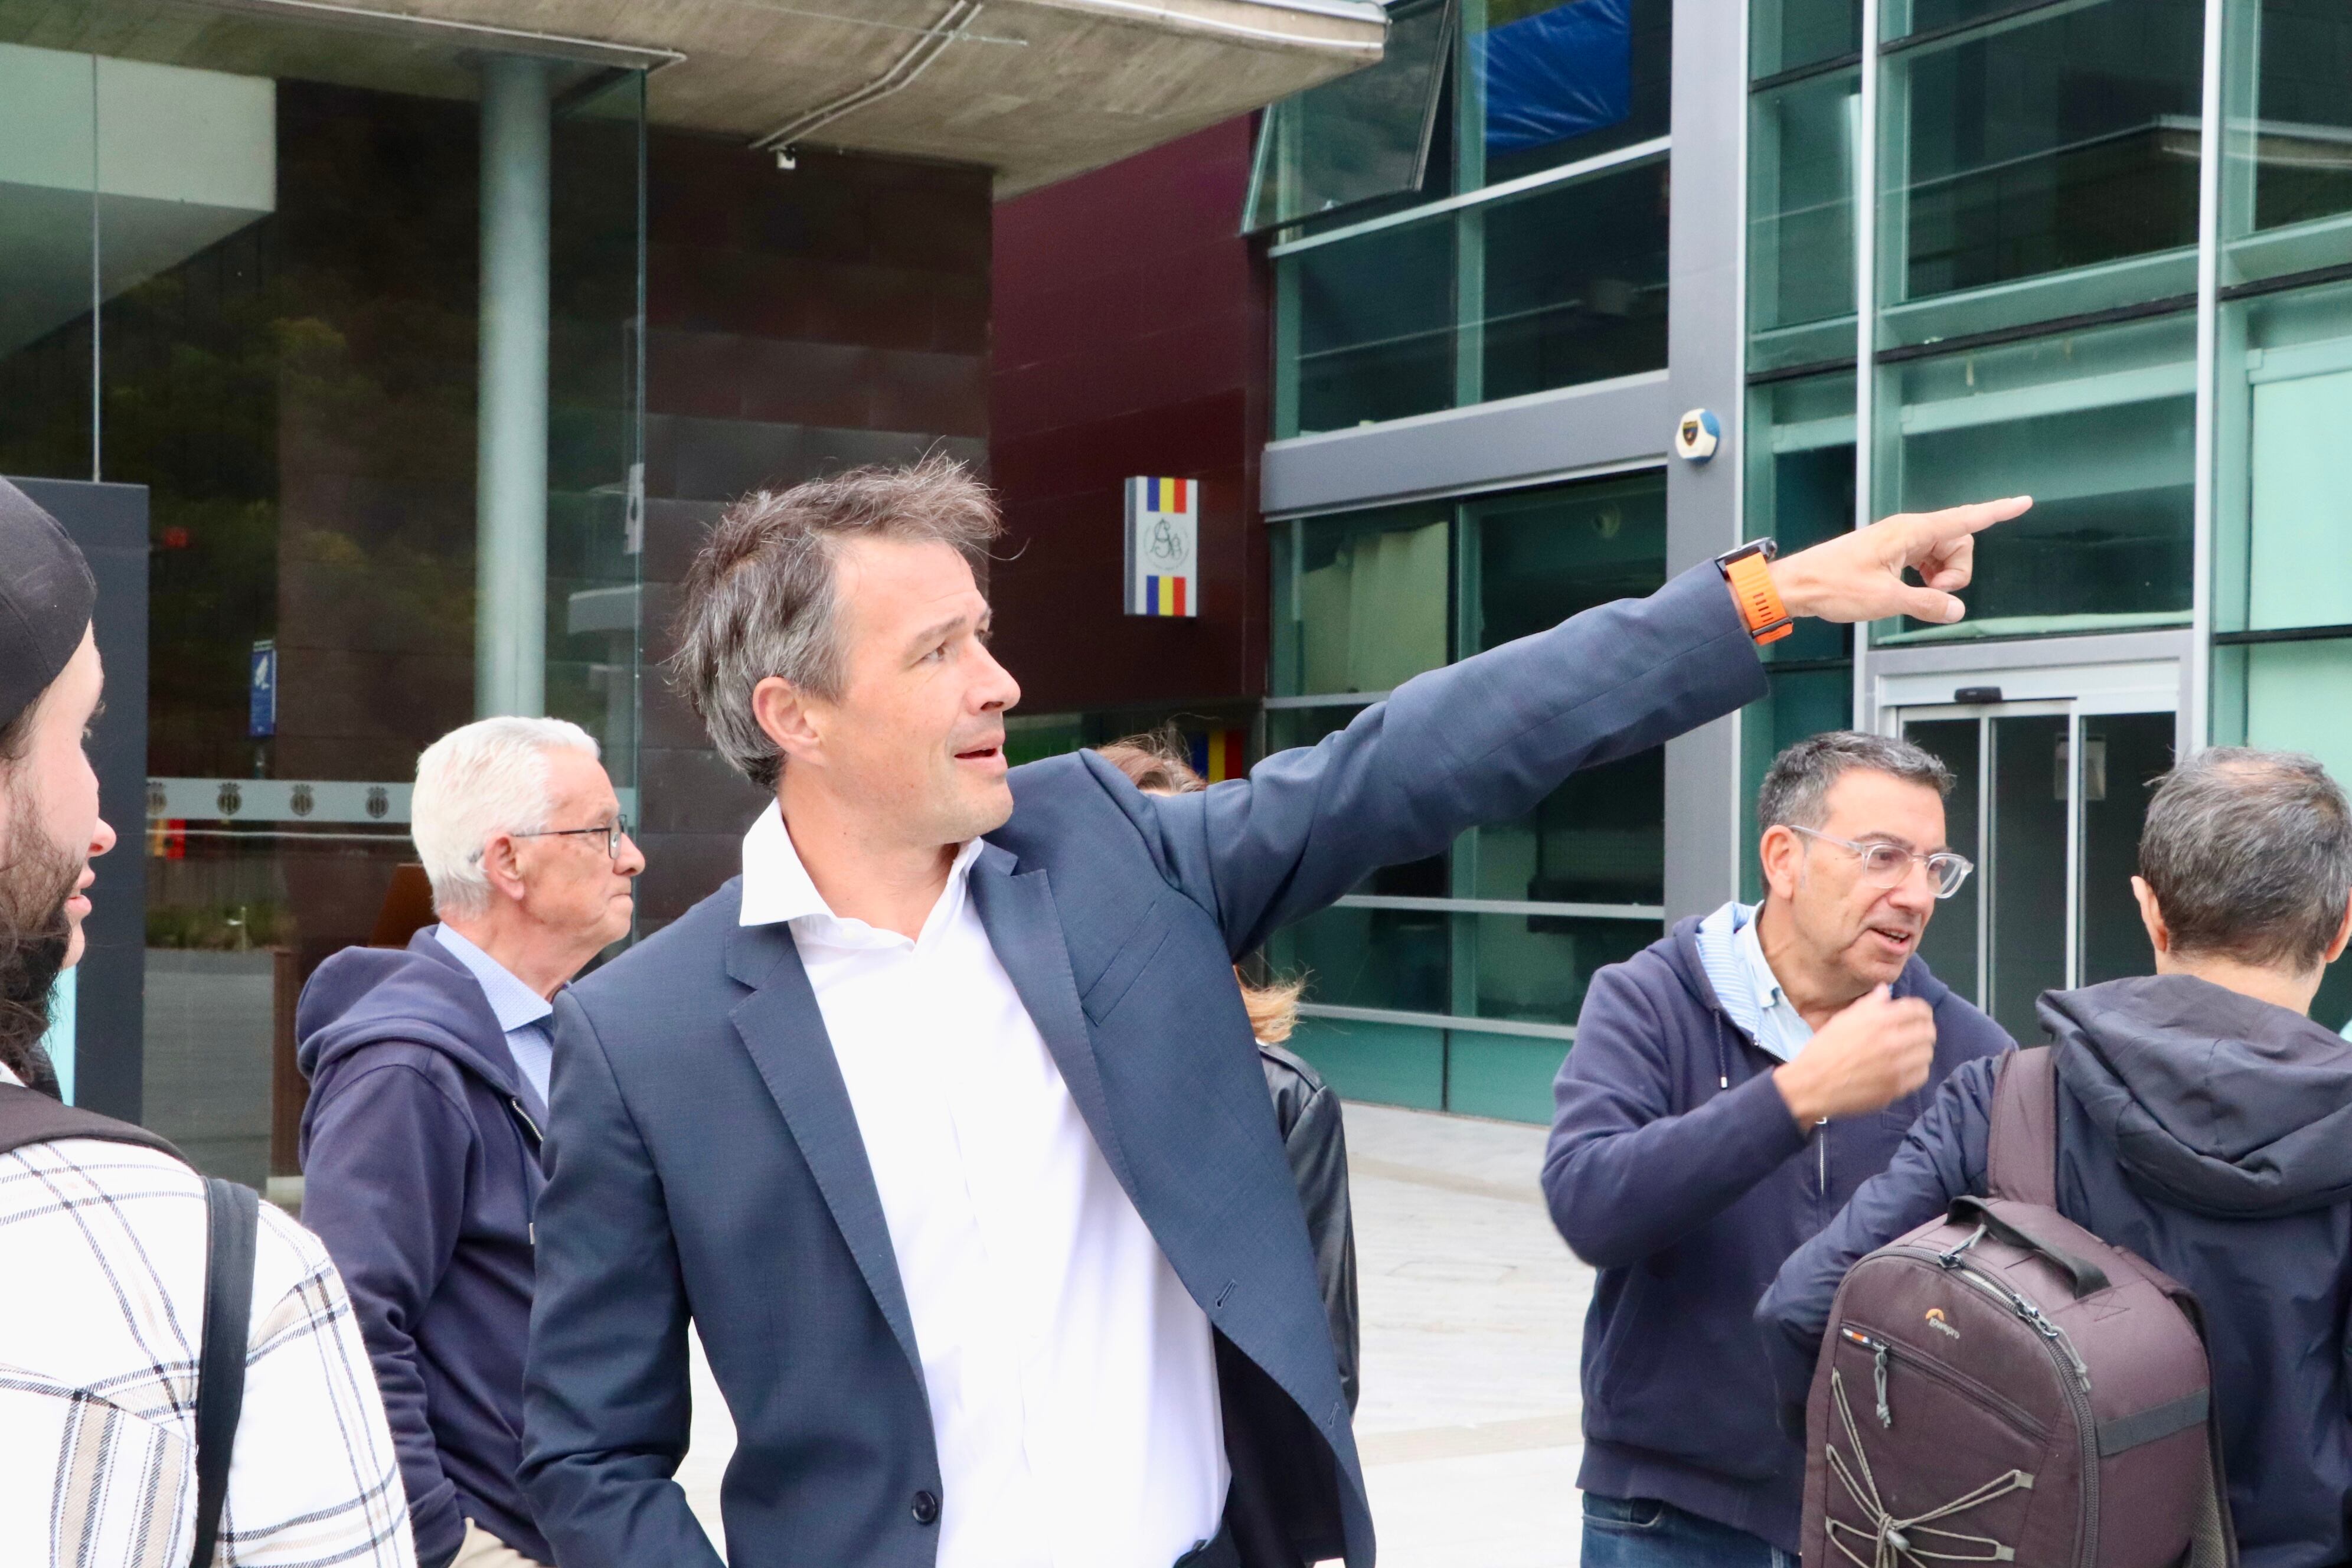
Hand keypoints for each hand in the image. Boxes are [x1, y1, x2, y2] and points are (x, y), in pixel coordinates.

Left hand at [1767, 497, 2031, 625]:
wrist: (1799, 585)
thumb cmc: (1833, 585)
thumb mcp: (1885, 600)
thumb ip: (1925, 605)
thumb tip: (1955, 610)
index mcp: (1910, 531)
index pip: (1965, 519)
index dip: (1997, 512)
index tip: (2023, 502)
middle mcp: (1908, 530)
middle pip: (1959, 544)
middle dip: (1957, 571)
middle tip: (1932, 592)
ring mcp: (1900, 541)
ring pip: (1943, 556)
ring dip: (1941, 578)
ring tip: (1915, 593)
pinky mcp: (1892, 554)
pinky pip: (1926, 563)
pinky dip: (1927, 579)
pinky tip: (1911, 591)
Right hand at [1771, 986, 1936, 1125]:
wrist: (1814, 1084)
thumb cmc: (1825, 1049)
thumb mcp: (1843, 1020)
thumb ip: (1869, 1005)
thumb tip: (1885, 991)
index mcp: (1879, 1020)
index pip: (1919, 1009)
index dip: (1921, 1011)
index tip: (1917, 1015)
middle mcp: (1892, 1041)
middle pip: (1928, 1031)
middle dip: (1923, 1029)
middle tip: (1915, 1033)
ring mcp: (1897, 1066)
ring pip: (1927, 1053)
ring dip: (1920, 1050)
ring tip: (1910, 1051)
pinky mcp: (1898, 1087)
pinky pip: (1921, 1075)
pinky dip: (1917, 1069)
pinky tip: (1906, 1068)